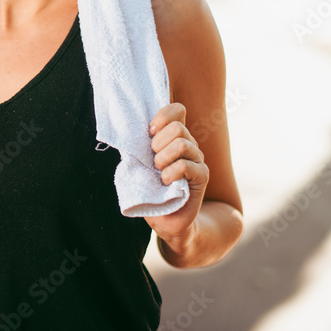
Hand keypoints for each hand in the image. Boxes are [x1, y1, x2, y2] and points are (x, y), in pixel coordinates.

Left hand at [144, 103, 208, 253]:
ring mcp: (198, 160)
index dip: (162, 117)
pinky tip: (165, 182)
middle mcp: (189, 144)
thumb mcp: (140, 163)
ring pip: (182, 144)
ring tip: (158, 173)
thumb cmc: (150, 190)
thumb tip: (128, 127)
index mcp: (174, 137)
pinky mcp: (202, 176)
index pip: (177, 110)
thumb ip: (139, 145)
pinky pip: (186, 165)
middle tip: (153, 161)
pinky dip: (170, 174)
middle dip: (158, 143)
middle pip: (177, 127)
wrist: (166, 220)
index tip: (149, 133)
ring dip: (163, 159)